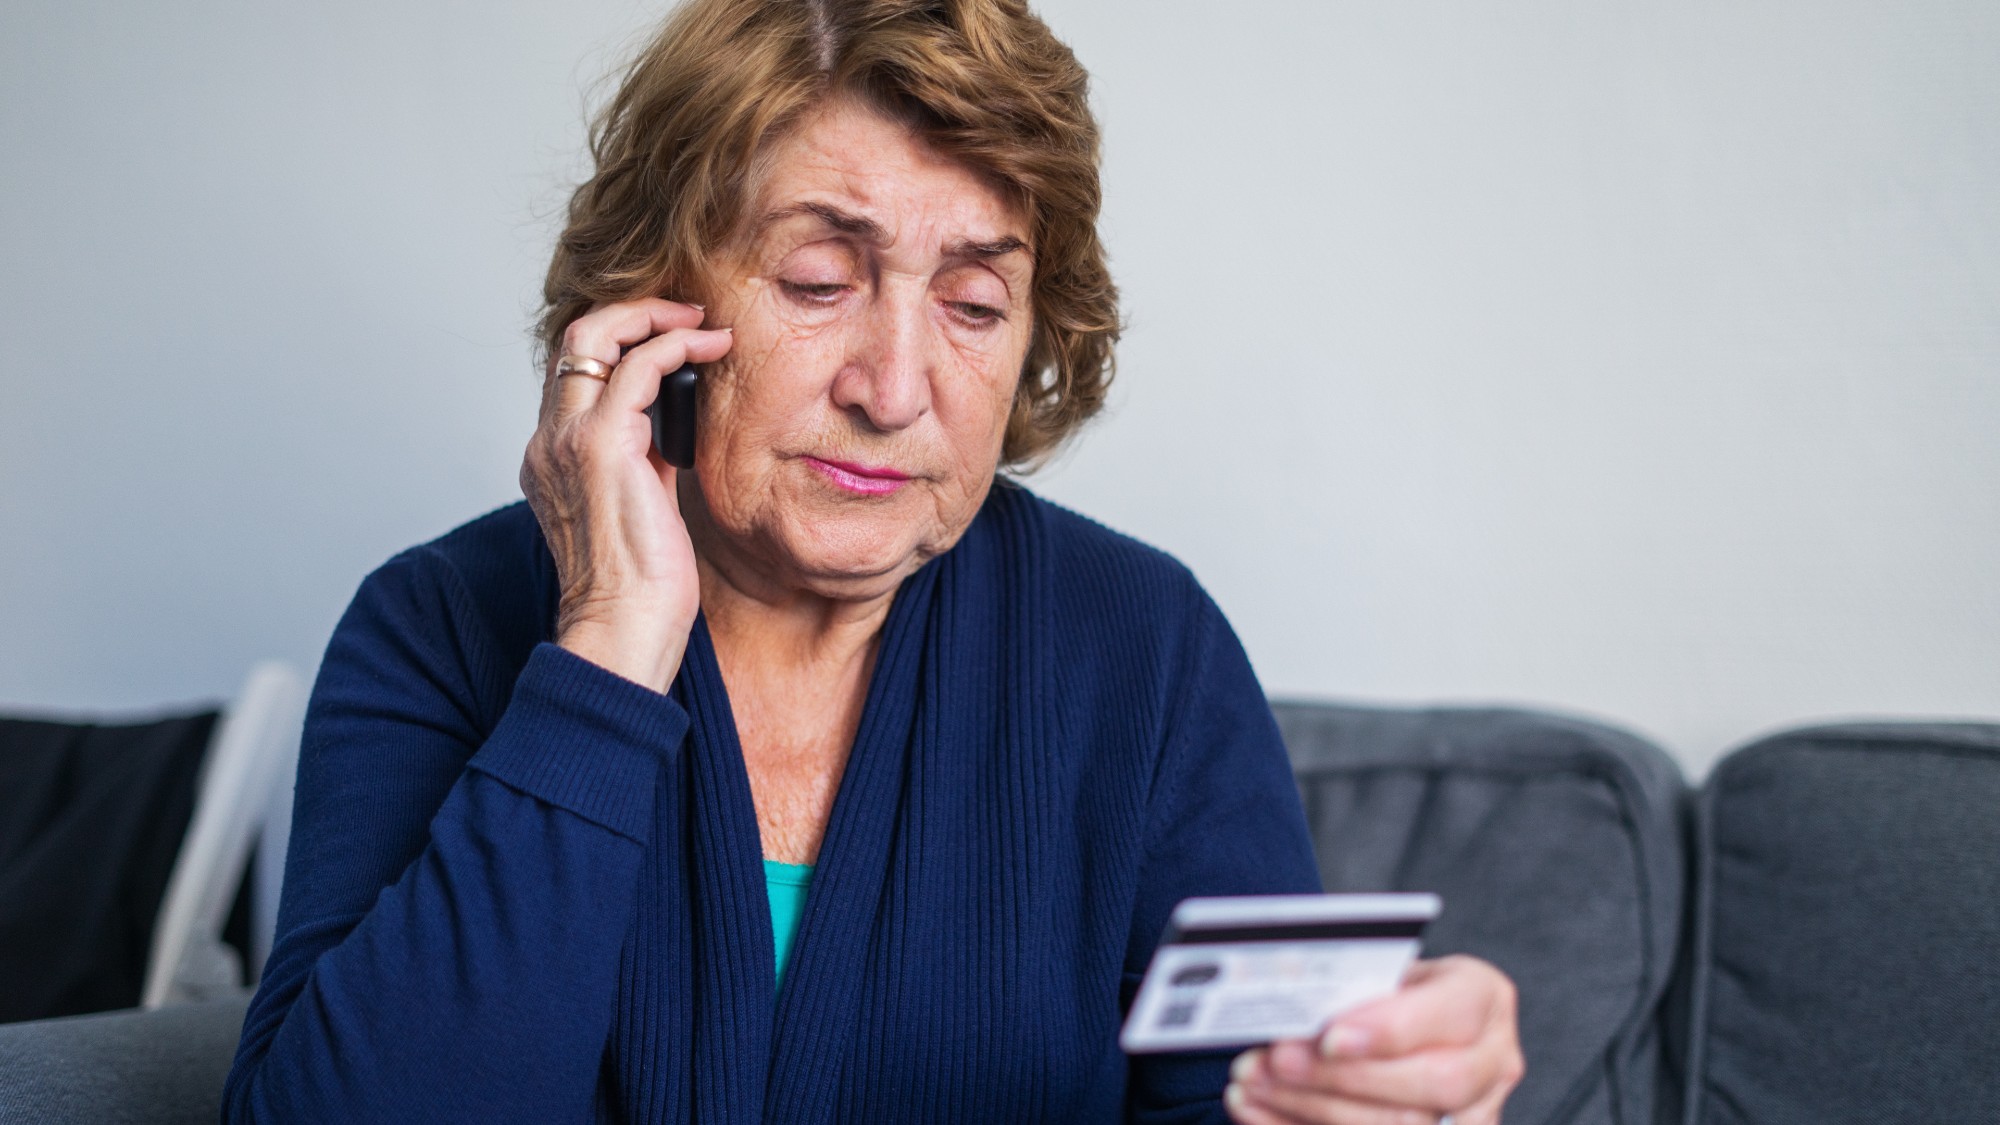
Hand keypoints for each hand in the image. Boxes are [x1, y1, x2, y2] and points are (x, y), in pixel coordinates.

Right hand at [519, 297, 732, 692]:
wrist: (623, 631)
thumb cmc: (639, 591)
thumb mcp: (640, 510)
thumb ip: (644, 465)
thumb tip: (672, 435)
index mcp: (551, 459)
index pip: (573, 373)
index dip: (620, 342)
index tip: (671, 338)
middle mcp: (548, 442)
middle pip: (573, 340)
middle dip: (633, 313)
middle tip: (687, 313)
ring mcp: (568, 441)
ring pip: (595, 337)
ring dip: (656, 318)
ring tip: (704, 324)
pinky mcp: (602, 445)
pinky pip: (638, 366)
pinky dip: (676, 345)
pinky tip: (711, 347)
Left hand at [1224, 956, 1523, 1124]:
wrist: (1411, 1023)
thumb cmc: (1390, 988)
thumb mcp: (1383, 969)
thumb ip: (1354, 985)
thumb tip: (1290, 1000)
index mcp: (1482, 997)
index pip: (1448, 1018)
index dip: (1389, 1032)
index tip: (1328, 1036)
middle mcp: (1493, 1061)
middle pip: (1432, 1084)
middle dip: (1344, 1077)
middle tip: (1276, 1061)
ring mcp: (1476, 1113)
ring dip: (1313, 1109)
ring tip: (1253, 1086)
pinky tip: (1258, 1112)